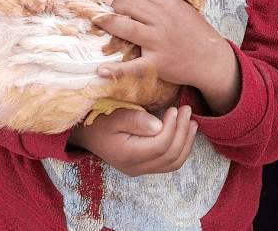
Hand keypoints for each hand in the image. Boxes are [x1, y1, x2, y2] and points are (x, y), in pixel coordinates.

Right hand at [68, 105, 196, 175]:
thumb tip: (159, 126)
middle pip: (170, 156)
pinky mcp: (144, 166)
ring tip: (191, 122)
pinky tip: (185, 133)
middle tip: (187, 111)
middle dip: (183, 132)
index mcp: (127, 155)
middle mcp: (136, 167)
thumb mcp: (113, 116)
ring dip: (186, 142)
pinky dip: (181, 148)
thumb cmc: (97, 121)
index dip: (172, 127)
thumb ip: (135, 120)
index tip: (174, 109)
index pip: (160, 146)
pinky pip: (169, 163)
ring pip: (173, 163)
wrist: (85, 134)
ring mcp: (140, 169)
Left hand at [96, 0, 239, 114]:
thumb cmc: (196, 33)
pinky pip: (133, 66)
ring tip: (100, 23)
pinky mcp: (156, 64)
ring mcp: (158, 42)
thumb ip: (164, 2)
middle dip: (115, 6)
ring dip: (108, 22)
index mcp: (170, 5)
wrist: (211, 60)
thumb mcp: (183, 9)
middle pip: (130, 4)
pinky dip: (116, 69)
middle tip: (111, 12)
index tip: (124, 1)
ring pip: (127, 27)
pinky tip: (101, 70)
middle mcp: (163, 21)